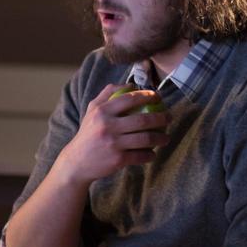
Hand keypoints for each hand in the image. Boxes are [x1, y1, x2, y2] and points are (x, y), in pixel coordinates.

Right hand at [54, 82, 170, 185]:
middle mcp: (108, 126)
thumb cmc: (89, 133)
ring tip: (166, 138)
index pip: (129, 99)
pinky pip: (140, 156)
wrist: (77, 162)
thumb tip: (131, 85)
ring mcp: (113, 144)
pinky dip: (150, 155)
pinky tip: (153, 153)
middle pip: (143, 119)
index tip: (158, 97)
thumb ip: (108, 93)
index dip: (147, 96)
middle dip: (161, 118)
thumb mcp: (92, 110)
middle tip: (169, 117)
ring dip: (161, 138)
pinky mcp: (118, 160)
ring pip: (146, 139)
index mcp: (102, 112)